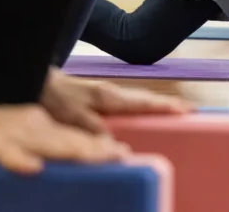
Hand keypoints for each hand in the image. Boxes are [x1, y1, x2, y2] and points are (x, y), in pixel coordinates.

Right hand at [0, 97, 128, 174]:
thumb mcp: (24, 134)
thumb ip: (52, 143)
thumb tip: (89, 153)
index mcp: (42, 124)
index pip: (78, 135)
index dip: (102, 146)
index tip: (125, 155)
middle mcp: (32, 127)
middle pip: (70, 139)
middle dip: (96, 149)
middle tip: (121, 156)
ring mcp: (10, 133)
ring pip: (45, 143)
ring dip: (71, 151)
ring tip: (95, 158)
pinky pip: (3, 153)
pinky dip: (18, 159)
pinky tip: (33, 168)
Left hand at [40, 68, 190, 133]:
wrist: (38, 82)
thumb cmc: (54, 97)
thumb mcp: (73, 116)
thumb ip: (95, 129)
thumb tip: (118, 146)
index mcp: (110, 96)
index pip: (145, 102)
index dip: (166, 106)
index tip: (187, 109)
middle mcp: (112, 92)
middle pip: (146, 98)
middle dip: (169, 104)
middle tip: (190, 110)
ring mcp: (107, 93)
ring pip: (138, 99)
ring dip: (157, 105)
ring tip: (175, 111)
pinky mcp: (99, 97)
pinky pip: (128, 102)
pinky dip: (142, 106)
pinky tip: (143, 112)